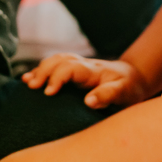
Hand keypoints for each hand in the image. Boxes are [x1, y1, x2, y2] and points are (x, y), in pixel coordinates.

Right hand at [22, 53, 150, 108]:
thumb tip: (88, 101)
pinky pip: (55, 66)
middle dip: (44, 71)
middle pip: (60, 60)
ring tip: (27, 83)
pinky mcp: (74, 71)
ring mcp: (78, 66)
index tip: (48, 93)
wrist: (134, 77)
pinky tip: (27, 79)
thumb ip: (108, 95)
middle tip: (32, 87)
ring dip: (40, 69)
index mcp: (94, 70)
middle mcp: (84, 65)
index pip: (71, 67)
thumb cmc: (129, 87)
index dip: (57, 77)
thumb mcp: (124, 92)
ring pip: (56, 60)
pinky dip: (40, 71)